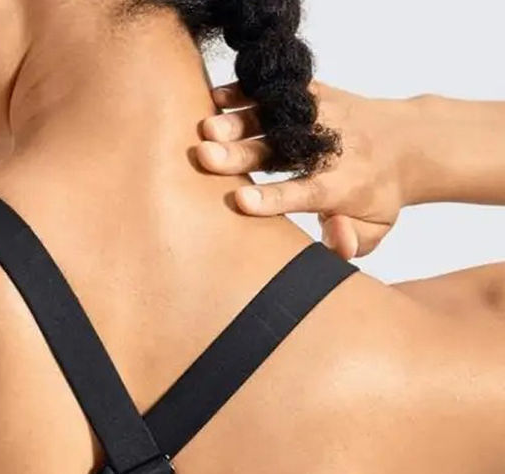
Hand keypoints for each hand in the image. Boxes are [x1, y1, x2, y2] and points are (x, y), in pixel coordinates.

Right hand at [196, 80, 413, 257]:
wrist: (408, 141)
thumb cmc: (379, 196)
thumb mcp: (375, 229)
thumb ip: (351, 241)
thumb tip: (336, 236)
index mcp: (344, 186)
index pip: (307, 193)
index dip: (274, 198)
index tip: (241, 202)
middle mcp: (334, 147)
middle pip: (283, 151)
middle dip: (243, 154)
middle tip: (207, 157)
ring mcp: (324, 116)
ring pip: (278, 117)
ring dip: (240, 120)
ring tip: (206, 126)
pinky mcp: (316, 94)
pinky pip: (282, 91)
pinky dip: (249, 91)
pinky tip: (218, 96)